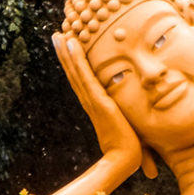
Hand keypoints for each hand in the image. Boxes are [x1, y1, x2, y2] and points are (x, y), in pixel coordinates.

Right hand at [52, 33, 152, 176]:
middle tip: (57, 34)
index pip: (83, 79)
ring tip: (59, 34)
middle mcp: (90, 100)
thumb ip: (130, 115)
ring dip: (67, 52)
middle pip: (74, 72)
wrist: (124, 160)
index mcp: (97, 104)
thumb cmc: (131, 146)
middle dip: (66, 53)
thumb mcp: (129, 123)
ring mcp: (92, 100)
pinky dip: (77, 60)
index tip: (69, 45)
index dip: (75, 63)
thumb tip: (136, 113)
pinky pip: (85, 76)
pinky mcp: (98, 101)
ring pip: (76, 71)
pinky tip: (72, 45)